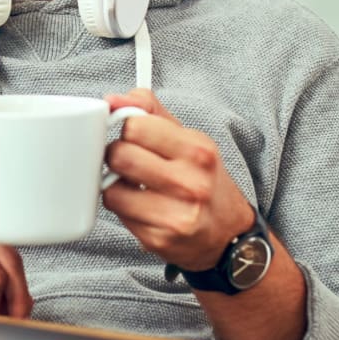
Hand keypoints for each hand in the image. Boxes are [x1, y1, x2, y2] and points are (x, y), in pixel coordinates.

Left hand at [102, 89, 254, 271]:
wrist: (227, 234)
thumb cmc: (204, 181)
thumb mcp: (189, 139)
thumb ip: (150, 111)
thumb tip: (112, 100)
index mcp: (198, 150)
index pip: (135, 125)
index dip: (126, 129)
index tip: (131, 136)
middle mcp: (190, 183)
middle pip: (120, 155)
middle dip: (116, 156)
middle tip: (128, 161)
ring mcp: (174, 215)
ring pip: (111, 189)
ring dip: (115, 185)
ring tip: (134, 186)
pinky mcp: (157, 239)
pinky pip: (117, 214)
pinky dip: (123, 208)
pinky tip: (141, 206)